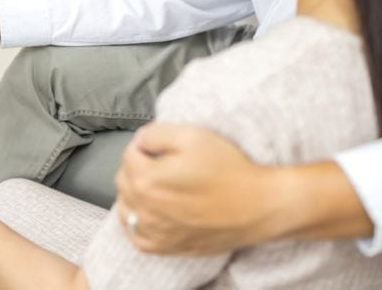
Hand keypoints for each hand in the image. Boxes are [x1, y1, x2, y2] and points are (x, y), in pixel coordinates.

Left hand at [115, 123, 290, 254]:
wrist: (257, 207)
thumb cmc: (228, 169)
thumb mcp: (192, 135)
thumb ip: (156, 133)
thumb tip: (139, 140)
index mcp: (147, 179)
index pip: (130, 153)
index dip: (148, 145)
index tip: (167, 147)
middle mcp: (144, 209)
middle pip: (124, 179)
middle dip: (139, 166)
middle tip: (165, 162)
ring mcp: (152, 232)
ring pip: (126, 206)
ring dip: (136, 192)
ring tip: (160, 184)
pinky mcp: (163, 248)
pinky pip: (134, 233)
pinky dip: (138, 219)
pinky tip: (154, 210)